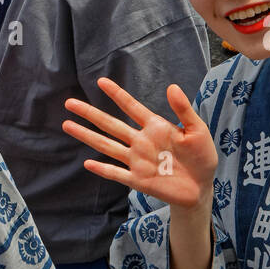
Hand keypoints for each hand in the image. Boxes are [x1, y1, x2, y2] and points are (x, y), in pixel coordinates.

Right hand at [62, 77, 217, 208]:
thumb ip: (183, 110)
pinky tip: (87, 164)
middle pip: (111, 125)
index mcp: (155, 127)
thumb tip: (172, 86)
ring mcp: (137, 161)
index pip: (132, 107)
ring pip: (107, 146)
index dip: (117, 94)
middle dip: (90, 114)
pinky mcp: (139, 180)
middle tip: (69, 102)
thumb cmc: (201, 156)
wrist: (202, 187)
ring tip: (67, 125)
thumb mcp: (198, 130)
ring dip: (87, 136)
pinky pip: (117, 174)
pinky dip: (103, 169)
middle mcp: (141, 142)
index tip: (101, 81)